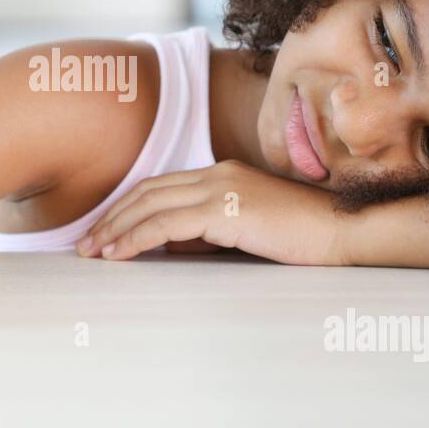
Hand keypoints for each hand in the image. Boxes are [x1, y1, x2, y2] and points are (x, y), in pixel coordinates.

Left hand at [74, 159, 346, 264]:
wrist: (343, 233)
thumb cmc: (302, 238)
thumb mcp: (245, 232)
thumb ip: (207, 232)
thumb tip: (168, 244)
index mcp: (222, 174)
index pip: (160, 186)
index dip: (127, 208)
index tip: (104, 231)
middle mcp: (216, 173)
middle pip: (148, 191)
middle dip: (112, 217)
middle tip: (85, 244)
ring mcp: (221, 187)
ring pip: (150, 205)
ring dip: (116, 229)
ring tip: (93, 252)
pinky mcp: (225, 209)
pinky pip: (166, 224)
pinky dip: (136, 238)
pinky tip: (118, 254)